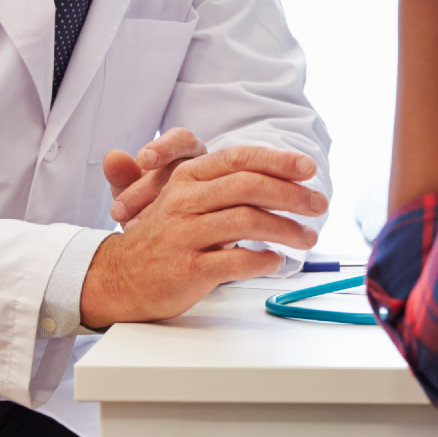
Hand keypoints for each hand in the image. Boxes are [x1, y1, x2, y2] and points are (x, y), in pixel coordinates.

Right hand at [79, 145, 327, 327]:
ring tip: (307, 237)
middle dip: (291, 194)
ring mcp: (184, 235)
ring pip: (246, 222)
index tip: (309, 169)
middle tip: (318, 205)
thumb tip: (286, 173)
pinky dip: (262, 260)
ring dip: (285, 229)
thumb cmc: (163, 236)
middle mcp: (184, 201)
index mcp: (187, 178)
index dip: (278, 161)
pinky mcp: (186, 269)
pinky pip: (234, 261)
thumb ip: (229, 182)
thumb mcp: (187, 199)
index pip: (239, 158)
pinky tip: (276, 261)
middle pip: (248, 186)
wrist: (118, 277)